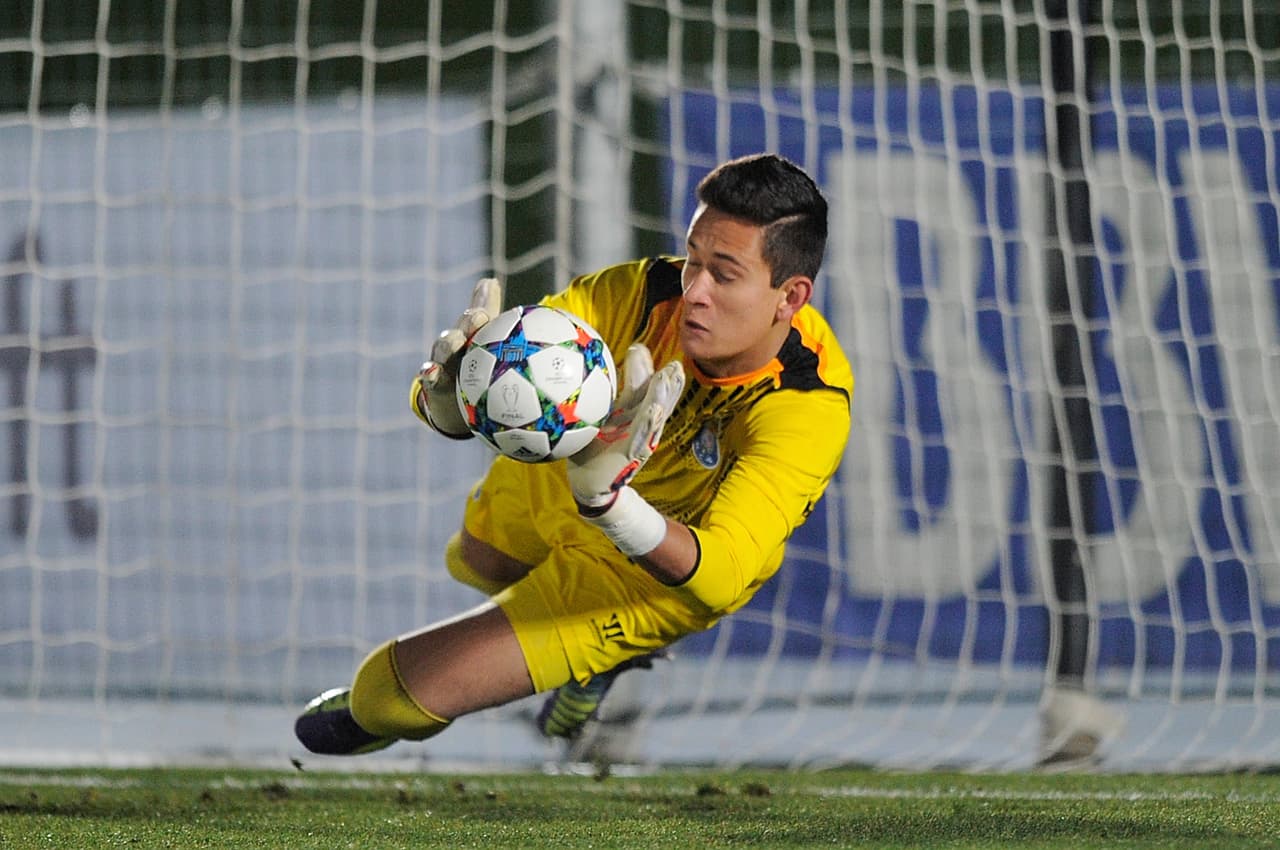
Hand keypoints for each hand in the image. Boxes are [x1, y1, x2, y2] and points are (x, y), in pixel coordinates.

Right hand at [410, 277, 503, 437]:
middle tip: (479, 318)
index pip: (475, 319)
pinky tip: (430, 372)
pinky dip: (429, 374)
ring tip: (456, 339)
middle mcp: (452, 345)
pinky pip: (430, 379)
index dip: (481, 310)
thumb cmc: (473, 366)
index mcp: (468, 334)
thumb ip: (486, 311)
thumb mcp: (483, 340)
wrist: (456, 401)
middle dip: (467, 323)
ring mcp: (440, 363)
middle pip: (459, 330)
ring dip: (447, 345)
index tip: (487, 310)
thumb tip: (489, 280)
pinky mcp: (433, 383)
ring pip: (442, 351)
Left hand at [566, 344, 685, 511]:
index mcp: (632, 413)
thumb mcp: (597, 418)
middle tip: (673, 363)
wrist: (588, 483)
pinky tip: (654, 410)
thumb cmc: (590, 448)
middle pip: (659, 400)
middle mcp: (640, 425)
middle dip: (669, 383)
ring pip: (654, 415)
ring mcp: (639, 440)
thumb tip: (584, 366)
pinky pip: (641, 435)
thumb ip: (599, 396)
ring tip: (667, 378)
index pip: (643, 387)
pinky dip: (649, 422)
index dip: (644, 368)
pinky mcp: (633, 455)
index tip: (639, 346)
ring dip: (662, 396)